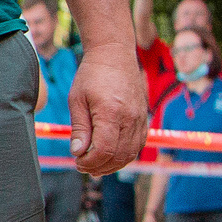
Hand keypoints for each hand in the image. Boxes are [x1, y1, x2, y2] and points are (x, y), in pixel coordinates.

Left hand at [67, 48, 147, 176]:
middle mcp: (130, 118)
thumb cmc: (92, 76)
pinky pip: (138, 144)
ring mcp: (140, 119)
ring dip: (113, 165)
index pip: (104, 150)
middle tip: (83, 166)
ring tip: (96, 166)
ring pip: (131, 153)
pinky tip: (110, 156)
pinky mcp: (144, 118)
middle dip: (100, 166)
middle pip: (119, 155)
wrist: (114, 55)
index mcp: (111, 112)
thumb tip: (78, 152)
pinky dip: (125, 155)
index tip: (78, 161)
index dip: (90, 161)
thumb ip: (79, 128)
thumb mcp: (77, 100)